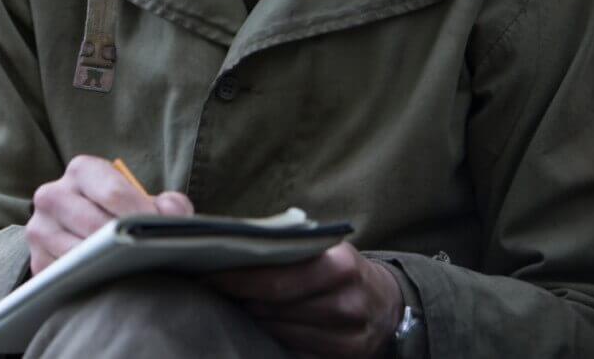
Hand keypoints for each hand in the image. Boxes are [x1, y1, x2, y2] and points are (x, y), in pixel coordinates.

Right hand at [26, 155, 192, 274]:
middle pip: (94, 225)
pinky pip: (66, 278)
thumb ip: (168, 204)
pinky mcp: (38, 262)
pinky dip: (90, 282)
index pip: (113, 192)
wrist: (84, 230)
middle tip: (149, 257)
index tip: (159, 232)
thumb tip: (172, 214)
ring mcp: (40, 230)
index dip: (141, 215)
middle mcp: (52, 195)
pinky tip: (110, 283)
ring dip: (107, 266)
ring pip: (78, 254)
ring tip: (132, 271)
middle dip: (124, 244)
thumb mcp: (144, 200)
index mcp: (82, 170)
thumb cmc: (121, 214)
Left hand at [204, 242, 402, 357]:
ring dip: (254, 320)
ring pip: (280, 332)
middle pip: (274, 308)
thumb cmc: (338, 270)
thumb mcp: (321, 249)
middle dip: (241, 300)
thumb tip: (229, 245)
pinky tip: (260, 330)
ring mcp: (349, 336)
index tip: (207, 277)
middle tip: (212, 291)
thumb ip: (283, 247)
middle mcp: (346, 302)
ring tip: (237, 307)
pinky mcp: (346, 358)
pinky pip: (295, 352)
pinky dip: (274, 340)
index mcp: (338, 265)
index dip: (237, 280)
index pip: (276, 279)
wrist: (386, 303)